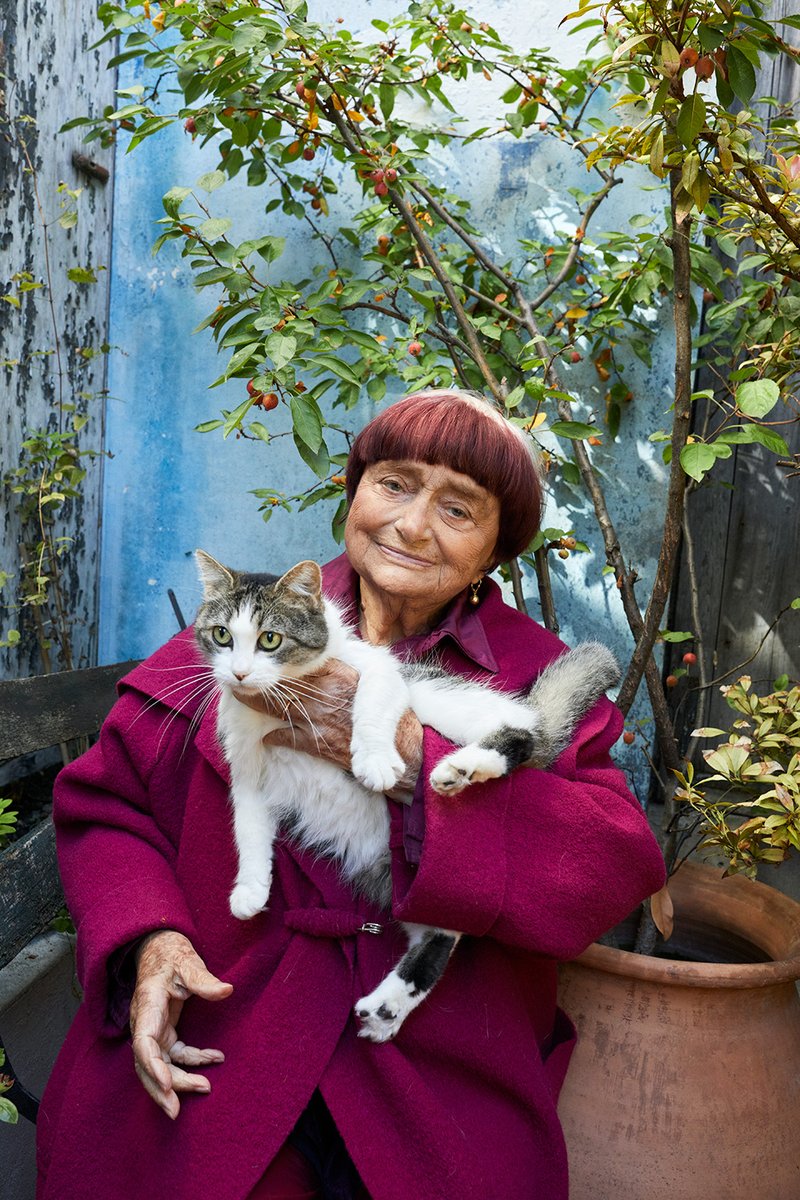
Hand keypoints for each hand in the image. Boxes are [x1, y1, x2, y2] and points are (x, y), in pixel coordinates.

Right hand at [129, 930, 232, 1118]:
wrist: (160, 949)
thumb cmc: (171, 955)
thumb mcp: (187, 962)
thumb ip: (203, 979)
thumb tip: (226, 990)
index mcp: (147, 1006)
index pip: (143, 1043)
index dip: (152, 1067)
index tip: (167, 1084)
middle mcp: (145, 1023)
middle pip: (147, 1064)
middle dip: (160, 1089)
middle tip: (177, 1110)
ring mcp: (153, 1029)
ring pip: (160, 1065)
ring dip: (179, 1080)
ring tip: (205, 1087)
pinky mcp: (164, 1032)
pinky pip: (175, 1054)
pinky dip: (193, 1060)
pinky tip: (215, 1058)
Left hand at [233, 659, 423, 786]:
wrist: (401, 752)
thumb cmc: (392, 716)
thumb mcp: (373, 681)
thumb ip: (343, 671)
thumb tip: (323, 659)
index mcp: (339, 673)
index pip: (302, 660)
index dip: (281, 657)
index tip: (265, 652)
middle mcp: (325, 692)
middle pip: (283, 681)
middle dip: (261, 677)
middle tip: (239, 675)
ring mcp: (318, 717)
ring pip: (277, 706)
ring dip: (256, 702)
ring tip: (239, 696)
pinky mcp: (316, 743)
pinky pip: (286, 738)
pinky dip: (273, 737)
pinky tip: (265, 737)